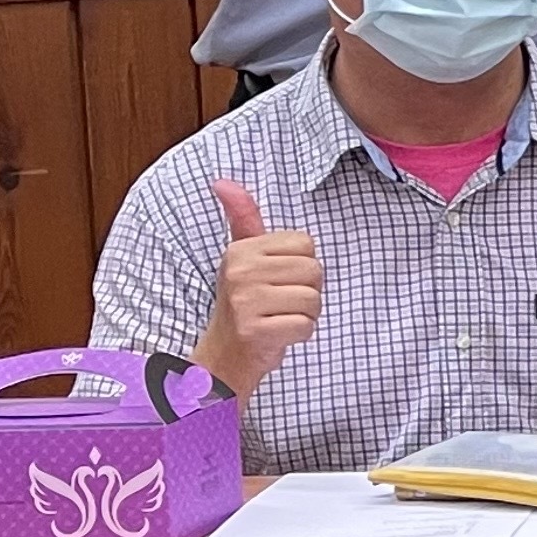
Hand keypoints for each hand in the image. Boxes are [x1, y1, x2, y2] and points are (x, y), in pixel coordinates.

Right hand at [201, 177, 319, 393]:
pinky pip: (306, 325)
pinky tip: (277, 335)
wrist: (225, 355)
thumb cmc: (245, 303)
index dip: (302, 266)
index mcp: (241, 250)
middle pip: (314, 271)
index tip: (277, 281)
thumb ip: (243, 219)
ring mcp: (245, 301)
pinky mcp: (255, 330)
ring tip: (278, 318)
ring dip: (304, 314)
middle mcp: (239, 271)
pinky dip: (300, 334)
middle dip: (306, 291)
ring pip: (313, 298)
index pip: (306, 245)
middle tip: (278, 303)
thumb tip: (222, 181)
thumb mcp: (243, 257)